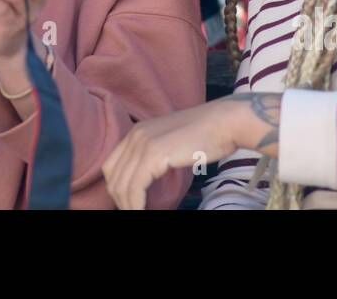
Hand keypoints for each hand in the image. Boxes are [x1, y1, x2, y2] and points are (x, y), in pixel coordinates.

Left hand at [102, 93, 281, 209]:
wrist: (224, 123)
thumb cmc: (206, 136)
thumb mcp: (171, 144)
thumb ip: (155, 157)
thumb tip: (147, 178)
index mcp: (137, 132)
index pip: (112, 165)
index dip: (117, 188)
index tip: (129, 203)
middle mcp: (135, 135)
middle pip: (113, 176)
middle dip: (120, 199)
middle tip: (135, 211)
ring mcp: (143, 143)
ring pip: (122, 185)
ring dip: (128, 205)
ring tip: (139, 214)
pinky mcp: (153, 154)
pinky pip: (135, 187)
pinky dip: (136, 204)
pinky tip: (143, 211)